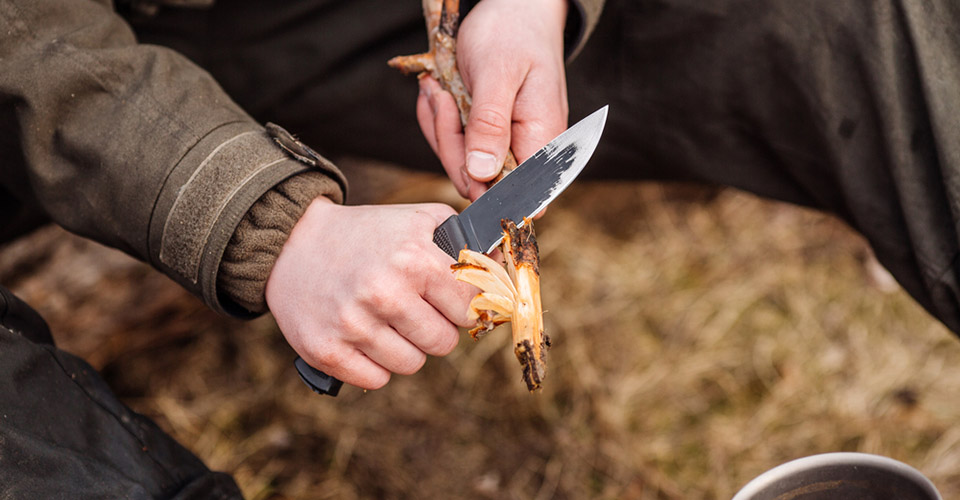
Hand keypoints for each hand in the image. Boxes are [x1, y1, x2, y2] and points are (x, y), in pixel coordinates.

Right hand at [265, 197, 476, 389]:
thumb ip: (466, 242)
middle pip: (444, 343)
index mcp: (413, 259)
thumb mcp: (419, 221)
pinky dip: (374, 364)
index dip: (463, 305)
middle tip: (412, 308)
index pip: (471, 308)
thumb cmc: (367, 234)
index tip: (450, 300)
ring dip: (404, 347)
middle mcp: (384, 293)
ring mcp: (353, 325)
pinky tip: (363, 336)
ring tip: (384, 319)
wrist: (292, 244)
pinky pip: (377, 380)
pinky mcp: (327, 351)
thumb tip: (504, 270)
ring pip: (412, 365)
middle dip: (434, 328)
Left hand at [417, 0, 568, 200]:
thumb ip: (490, 124)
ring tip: (441, 90)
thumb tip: (482, 173)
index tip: (461, 153)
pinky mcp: (486, 136)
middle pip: (482, 185)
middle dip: (451, 147)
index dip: (488, 194)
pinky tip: (441, 92)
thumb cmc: (512, 34)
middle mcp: (528, 149)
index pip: (523, 199)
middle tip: (444, 100)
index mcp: (543, 139)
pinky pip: (456, 147)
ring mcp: (505, 143)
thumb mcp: (496, 74)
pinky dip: (440, 122)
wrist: (512, 9)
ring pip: (463, 167)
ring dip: (442, 130)